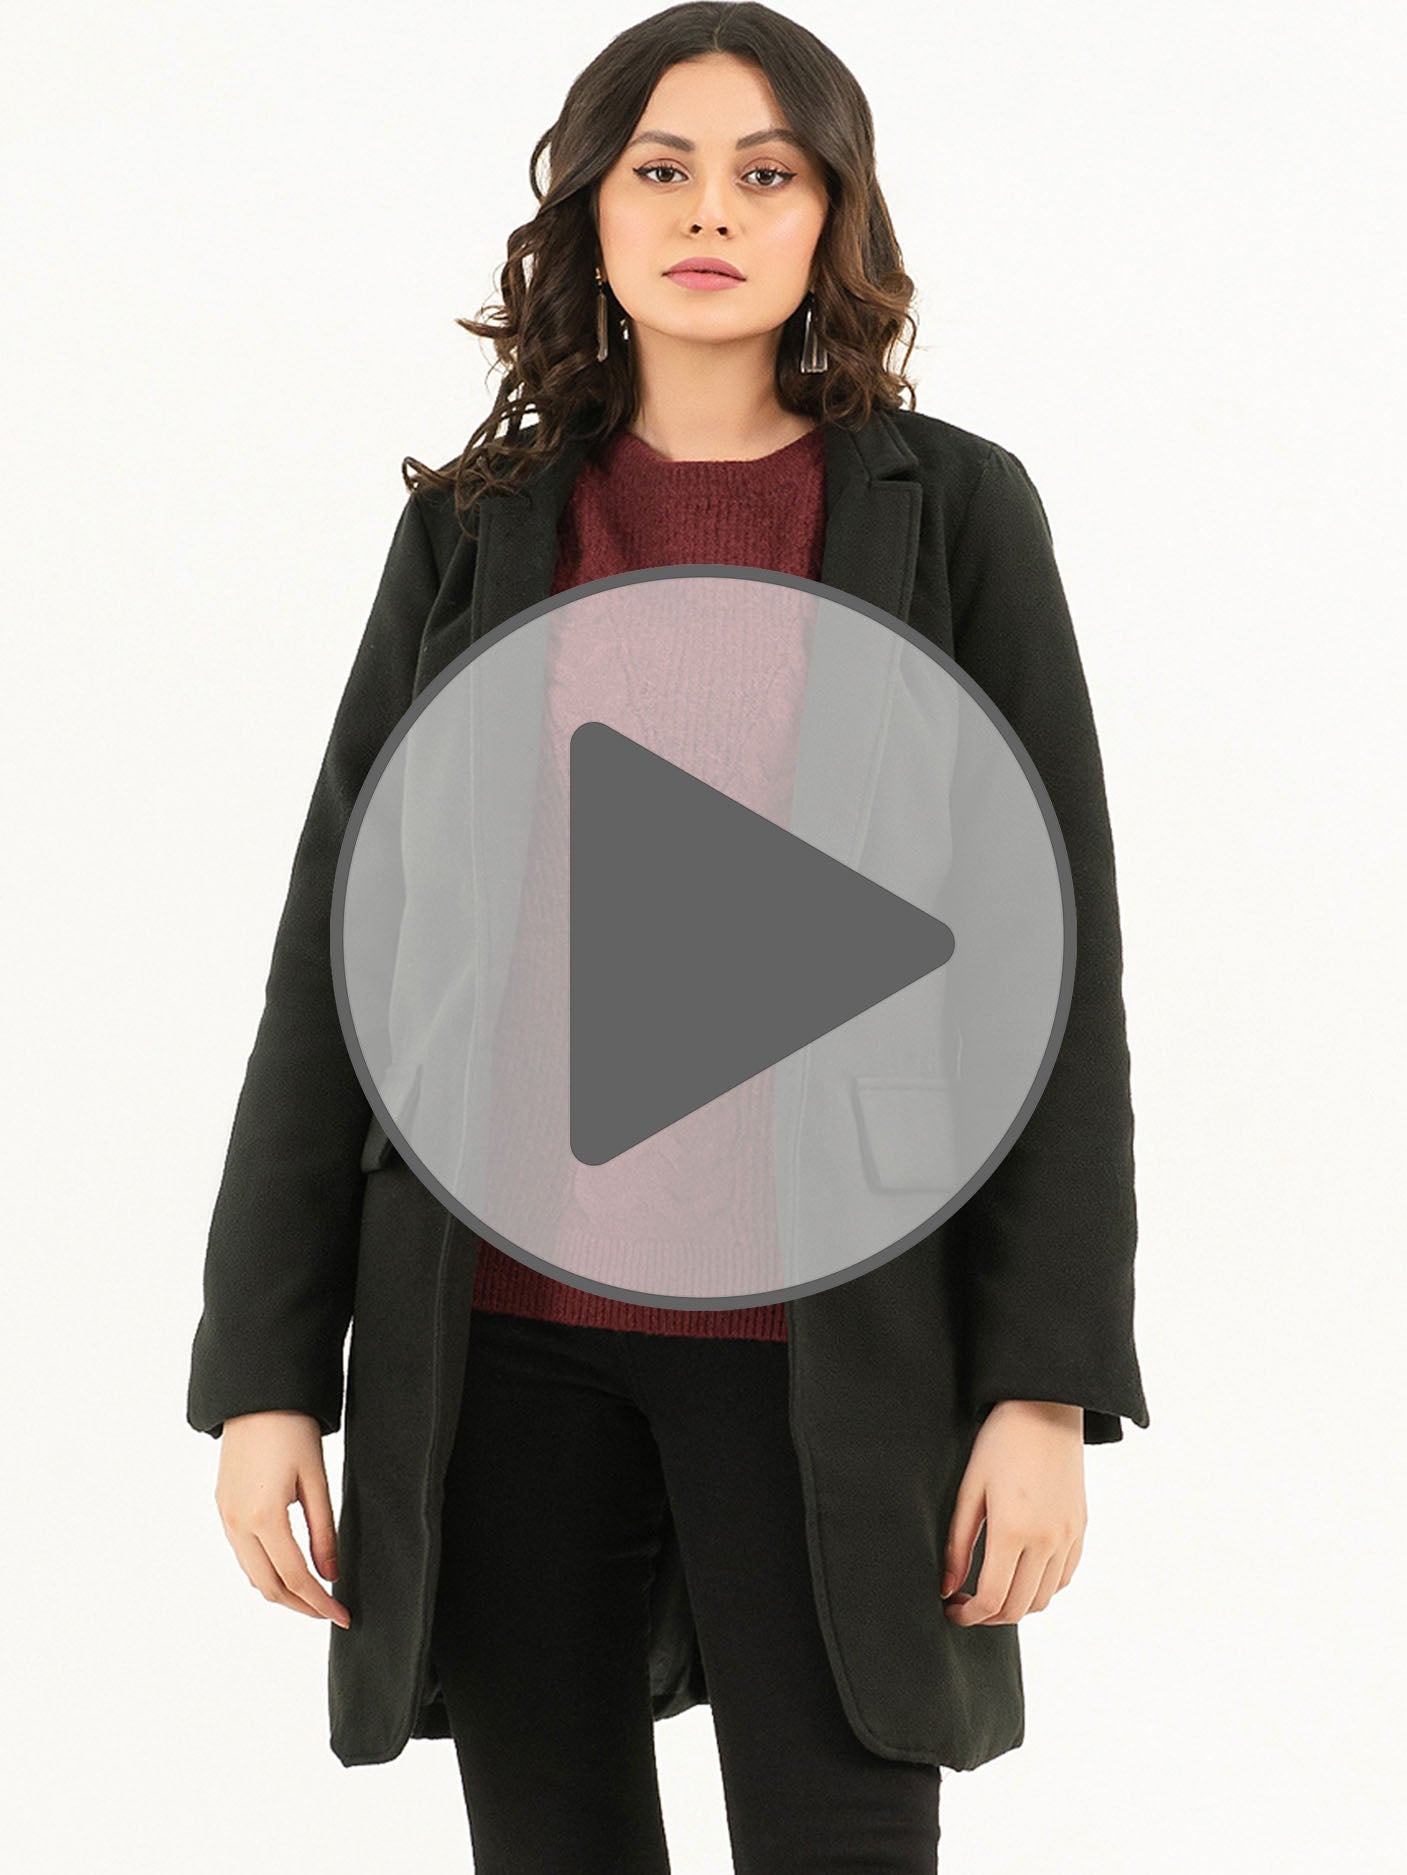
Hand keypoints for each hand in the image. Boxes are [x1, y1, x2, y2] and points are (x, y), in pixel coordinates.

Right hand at [214, 1411, 350, 1627]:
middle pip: (269, 1587)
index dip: (321, 1603)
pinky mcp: (223, 1508)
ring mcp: (225, 1518)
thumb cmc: (292, 1430)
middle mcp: (237, 1524)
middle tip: (330, 1611)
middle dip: (301, 1606)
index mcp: (264, 1517)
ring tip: (313, 1594)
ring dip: (282, 1591)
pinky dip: (265, 1570)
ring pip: (252, 1574)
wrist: (257, 1397)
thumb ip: (323, 1532)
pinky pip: (243, 1555)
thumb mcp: (316, 1480)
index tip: (343, 1616)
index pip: (296, 1578)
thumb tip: (331, 1575)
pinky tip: (287, 1567)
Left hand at [940, 1400, 1085, 1624]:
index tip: (952, 1610)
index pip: (993, 1598)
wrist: (1045, 1410)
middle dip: (989, 1616)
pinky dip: (1041, 1588)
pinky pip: (1063, 1577)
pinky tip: (1020, 1574)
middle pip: (1020, 1607)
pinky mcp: (1080, 1528)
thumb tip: (948, 1589)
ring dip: (1016, 1606)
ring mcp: (1068, 1536)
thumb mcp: (970, 1490)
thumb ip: (958, 1544)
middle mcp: (1047, 1540)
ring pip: (1044, 1598)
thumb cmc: (999, 1443)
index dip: (969, 1615)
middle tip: (967, 1605)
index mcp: (1013, 1530)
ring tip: (991, 1590)